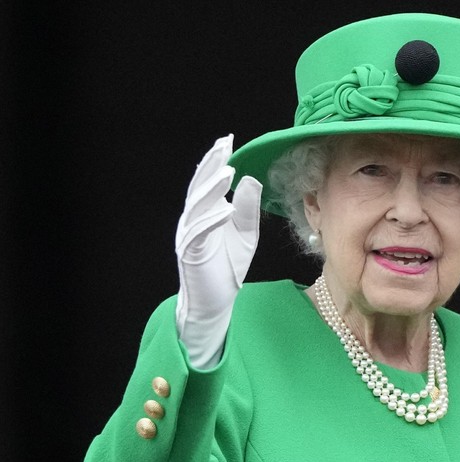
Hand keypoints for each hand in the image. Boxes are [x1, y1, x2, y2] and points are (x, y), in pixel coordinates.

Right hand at [175, 134, 261, 367]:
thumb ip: (247, 209)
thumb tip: (250, 180)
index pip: (209, 182)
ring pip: (198, 206)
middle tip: (223, 145)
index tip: (228, 141)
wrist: (216, 302)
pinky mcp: (191, 254)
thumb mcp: (245, 234)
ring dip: (212, 189)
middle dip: (211, 165)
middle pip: (200, 187)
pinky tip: (226, 208)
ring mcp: (189, 237)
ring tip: (227, 172)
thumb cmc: (228, 268)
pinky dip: (212, 220)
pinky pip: (200, 233)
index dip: (216, 161)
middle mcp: (193, 221)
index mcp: (204, 214)